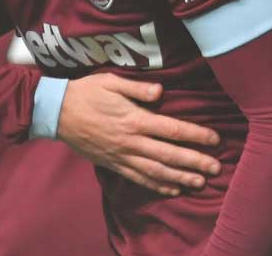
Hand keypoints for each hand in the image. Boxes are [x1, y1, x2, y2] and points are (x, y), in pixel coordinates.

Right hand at [56, 73, 221, 195]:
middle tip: (216, 168)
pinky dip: (155, 185)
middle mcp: (130, 142)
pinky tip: (172, 189)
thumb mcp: (111, 81)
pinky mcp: (111, 164)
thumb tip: (161, 91)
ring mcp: (120, 156)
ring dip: (179, 178)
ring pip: (155, 171)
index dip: (196, 135)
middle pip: (168, 155)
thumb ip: (138, 87)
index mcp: (134, 120)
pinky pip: (136, 178)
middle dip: (195, 162)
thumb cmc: (86, 93)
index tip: (215, 140)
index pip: (173, 130)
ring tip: (199, 183)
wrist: (55, 113)